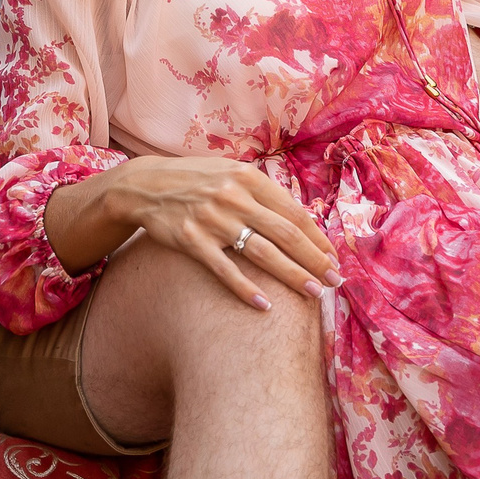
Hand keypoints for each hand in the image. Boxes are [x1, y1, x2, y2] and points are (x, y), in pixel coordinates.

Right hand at [70, 154, 336, 309]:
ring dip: (292, 275)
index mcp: (248, 178)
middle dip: (315, 259)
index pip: (294, 212)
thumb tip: (301, 218)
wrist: (144, 184)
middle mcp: (234, 196)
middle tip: (335, 281)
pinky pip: (224, 269)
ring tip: (314, 293)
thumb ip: (262, 192)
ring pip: (262, 252)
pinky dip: (245, 288)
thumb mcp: (230, 173)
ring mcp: (213, 219)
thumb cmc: (195, 180)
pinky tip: (264, 305)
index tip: (334, 258)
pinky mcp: (191, 240)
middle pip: (286, 234)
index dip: (318, 238)